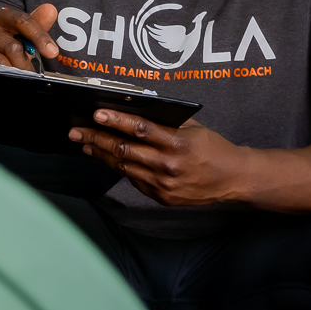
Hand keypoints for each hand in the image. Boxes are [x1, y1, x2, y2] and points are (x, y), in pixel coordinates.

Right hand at [0, 4, 60, 95]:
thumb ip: (35, 25)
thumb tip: (51, 9)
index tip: (52, 52)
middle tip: (30, 76)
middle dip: (25, 65)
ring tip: (13, 80)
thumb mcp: (16, 37)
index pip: (22, 21)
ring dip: (11, 76)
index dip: (40, 37)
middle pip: (12, 46)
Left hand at [70, 109, 251, 207]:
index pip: (140, 129)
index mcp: (177, 143)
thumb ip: (165, 122)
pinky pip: (135, 180)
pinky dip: (120, 168)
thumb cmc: (213, 148)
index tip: (96, 114)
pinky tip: (108, 159)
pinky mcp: (162, 197)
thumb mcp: (192, 128)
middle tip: (76, 132)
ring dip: (102, 155)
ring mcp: (164, 185)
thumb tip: (134, 112)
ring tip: (86, 145)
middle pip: (124, 150)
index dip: (116, 121)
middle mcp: (168, 165)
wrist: (234, 179)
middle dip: (96, 139)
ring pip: (124, 167)